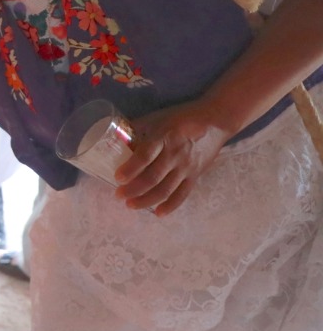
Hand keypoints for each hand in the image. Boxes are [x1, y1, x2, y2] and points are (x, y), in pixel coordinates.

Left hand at [114, 100, 231, 215]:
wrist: (216, 121)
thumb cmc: (182, 117)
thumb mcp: (158, 117)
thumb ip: (138, 128)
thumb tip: (115, 137)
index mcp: (163, 138)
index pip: (144, 156)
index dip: (131, 169)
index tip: (117, 178)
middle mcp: (175, 155)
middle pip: (153, 177)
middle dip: (134, 189)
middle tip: (119, 196)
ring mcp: (186, 167)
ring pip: (165, 189)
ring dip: (147, 200)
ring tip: (131, 205)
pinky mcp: (196, 175)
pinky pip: (182, 194)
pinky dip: (171, 205)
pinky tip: (158, 213)